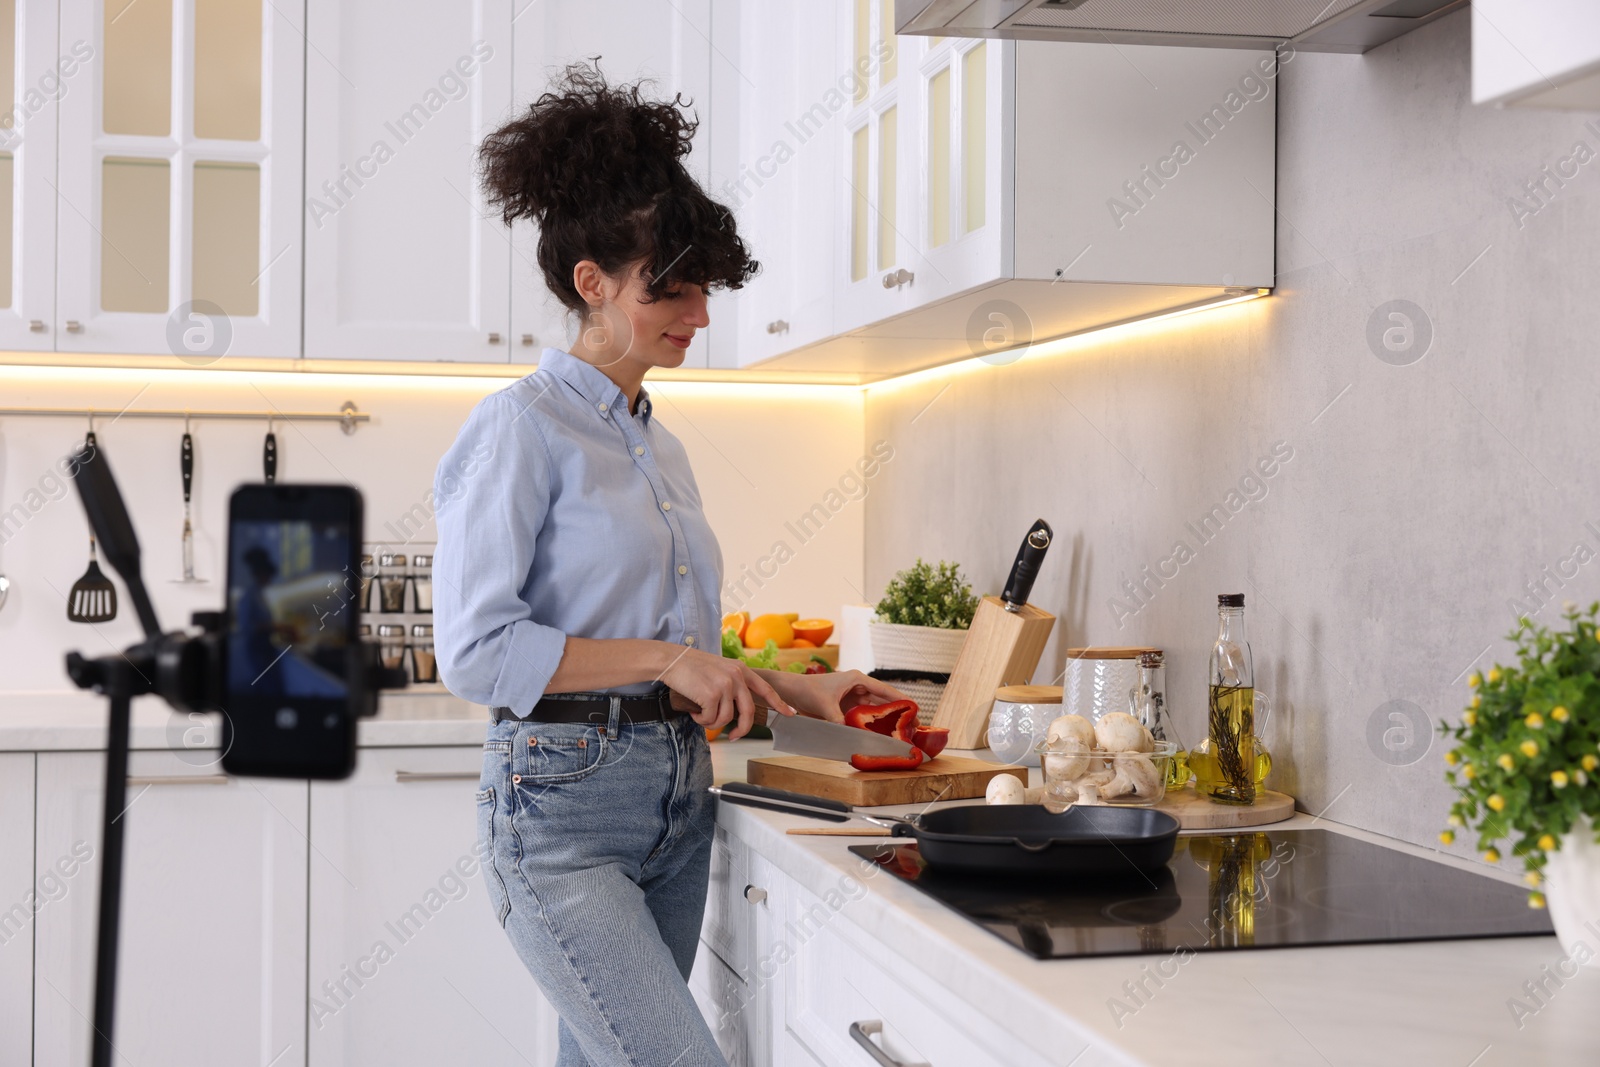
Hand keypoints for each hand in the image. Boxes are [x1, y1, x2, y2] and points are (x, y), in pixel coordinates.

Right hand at [658, 646, 795, 739]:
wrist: (672, 660)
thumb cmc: (692, 667)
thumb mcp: (720, 669)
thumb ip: (732, 683)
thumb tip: (735, 709)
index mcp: (741, 670)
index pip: (765, 688)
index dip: (778, 703)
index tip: (789, 713)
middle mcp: (736, 677)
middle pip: (748, 712)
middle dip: (742, 729)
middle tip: (734, 737)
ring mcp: (725, 686)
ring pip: (726, 719)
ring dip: (712, 723)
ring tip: (701, 715)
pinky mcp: (711, 695)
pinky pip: (710, 719)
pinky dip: (701, 720)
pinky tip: (694, 712)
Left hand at [788, 670, 910, 723]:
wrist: (791, 692)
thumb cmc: (807, 690)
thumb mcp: (824, 704)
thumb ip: (837, 719)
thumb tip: (848, 734)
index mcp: (857, 679)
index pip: (884, 690)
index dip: (901, 700)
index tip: (915, 709)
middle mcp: (859, 688)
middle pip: (884, 701)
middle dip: (898, 713)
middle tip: (914, 726)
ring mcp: (853, 699)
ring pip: (875, 711)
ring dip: (886, 721)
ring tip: (902, 733)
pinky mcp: (847, 709)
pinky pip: (863, 718)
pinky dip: (872, 726)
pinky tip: (881, 735)